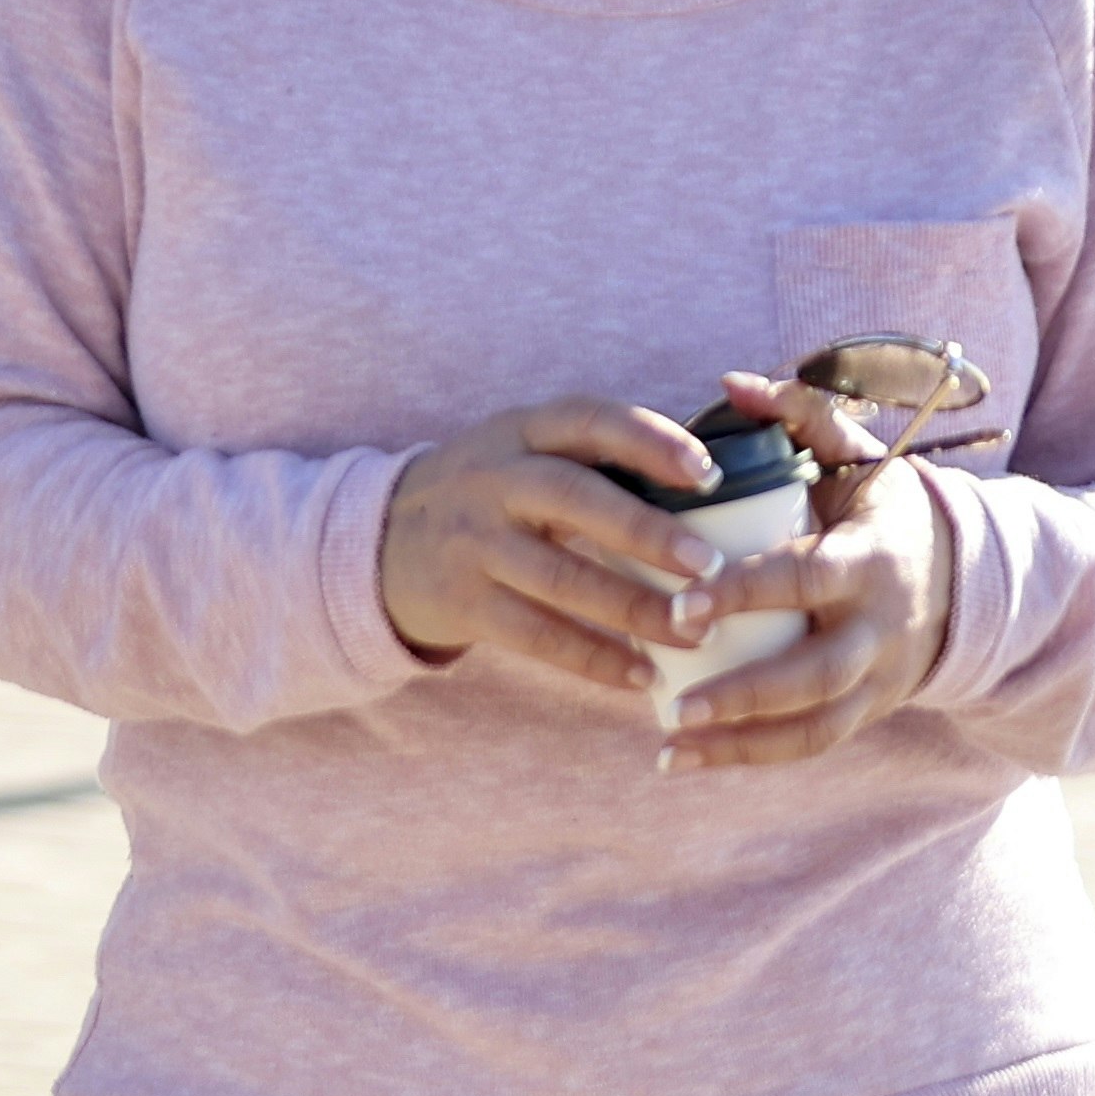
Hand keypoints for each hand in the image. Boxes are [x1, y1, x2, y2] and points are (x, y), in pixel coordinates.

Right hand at [374, 401, 722, 691]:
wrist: (382, 544)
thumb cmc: (491, 496)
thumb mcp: (524, 453)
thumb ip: (596, 460)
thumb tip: (713, 480)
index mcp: (520, 430)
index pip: (588, 420)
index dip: (648, 441)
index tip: (707, 473)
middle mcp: (492, 479)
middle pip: (574, 497)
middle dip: (647, 531)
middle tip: (711, 565)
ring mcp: (473, 543)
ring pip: (560, 577)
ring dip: (634, 608)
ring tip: (695, 631)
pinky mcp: (464, 603)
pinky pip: (538, 636)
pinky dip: (596, 659)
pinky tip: (644, 676)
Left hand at [655, 370, 959, 772]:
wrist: (960, 577)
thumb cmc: (881, 508)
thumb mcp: (857, 456)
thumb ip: (801, 414)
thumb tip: (732, 384)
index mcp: (871, 559)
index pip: (807, 580)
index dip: (748, 593)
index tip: (685, 604)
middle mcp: (880, 628)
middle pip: (815, 673)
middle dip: (745, 691)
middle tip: (675, 699)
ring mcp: (877, 680)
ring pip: (812, 725)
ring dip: (740, 742)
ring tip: (669, 743)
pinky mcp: (866, 712)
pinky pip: (809, 745)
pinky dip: (748, 758)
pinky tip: (685, 758)